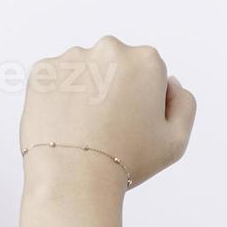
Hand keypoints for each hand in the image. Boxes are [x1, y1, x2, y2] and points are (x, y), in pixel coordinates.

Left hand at [19, 36, 196, 188]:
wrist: (73, 178)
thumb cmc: (125, 162)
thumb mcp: (176, 140)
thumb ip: (184, 103)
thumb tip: (171, 82)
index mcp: (146, 60)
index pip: (146, 74)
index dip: (140, 102)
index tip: (129, 125)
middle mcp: (109, 49)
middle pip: (113, 66)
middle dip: (111, 89)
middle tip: (104, 127)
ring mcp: (73, 58)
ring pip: (82, 71)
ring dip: (82, 91)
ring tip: (81, 128)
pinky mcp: (42, 71)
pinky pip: (53, 80)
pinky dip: (56, 97)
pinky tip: (62, 122)